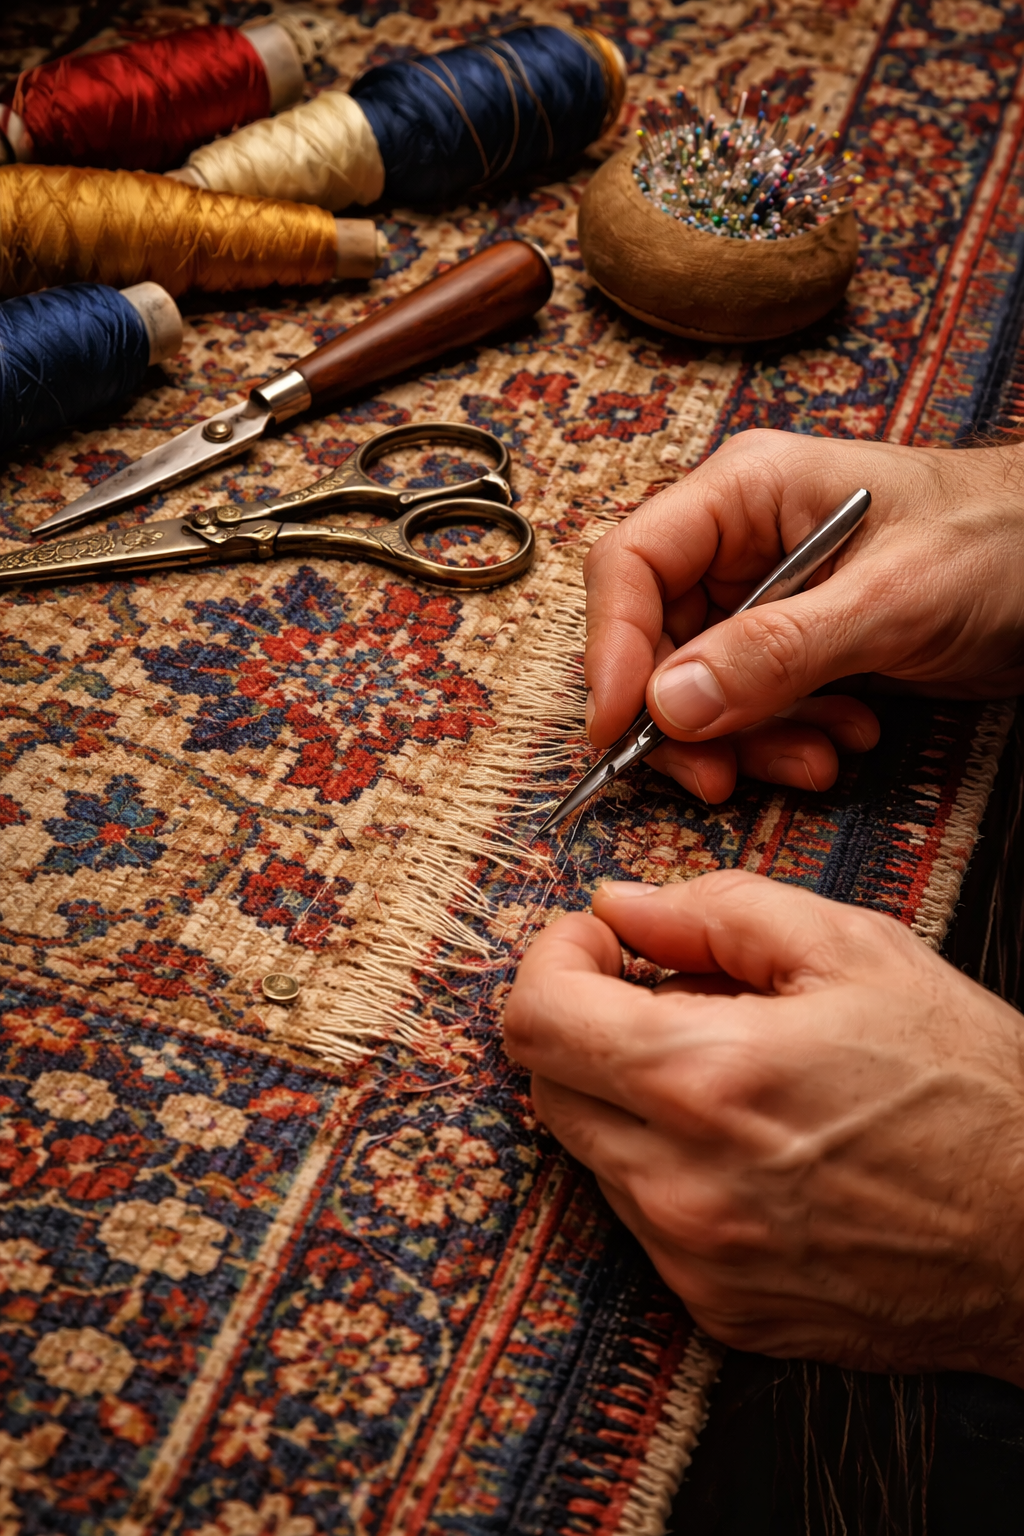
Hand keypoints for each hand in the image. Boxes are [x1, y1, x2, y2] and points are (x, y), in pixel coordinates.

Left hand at [503, 873, 1023, 1381]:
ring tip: (730, 1071)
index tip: (599, 941)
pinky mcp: (721, 1308)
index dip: (556, 959)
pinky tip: (750, 1142)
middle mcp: (681, 1182)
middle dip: (585, 1022)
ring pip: (594, 1152)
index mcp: (705, 1078)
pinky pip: (644, 1217)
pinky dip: (669, 1166)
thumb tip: (623, 904)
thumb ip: (718, 911)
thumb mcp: (857, 951)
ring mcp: (696, 1257)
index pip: (538, 1017)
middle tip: (662, 993)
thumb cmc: (972, 1090)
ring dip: (631, 1096)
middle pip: (550, 1084)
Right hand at [584, 430, 1023, 801]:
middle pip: (656, 639)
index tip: (620, 727)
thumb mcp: (892, 598)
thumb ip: (778, 651)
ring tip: (816, 759)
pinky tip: (843, 738)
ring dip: (746, 740)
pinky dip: (785, 739)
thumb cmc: (1002, 539)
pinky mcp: (797, 646)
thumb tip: (668, 703)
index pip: (633, 565)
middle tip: (716, 775)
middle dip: (685, 718)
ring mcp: (768, 597)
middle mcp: (743, 542)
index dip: (613, 648)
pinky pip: (753, 707)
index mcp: (747, 492)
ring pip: (701, 688)